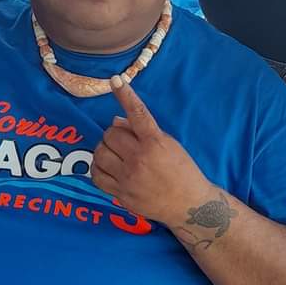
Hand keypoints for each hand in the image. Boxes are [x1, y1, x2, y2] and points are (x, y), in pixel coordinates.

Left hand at [91, 77, 206, 226]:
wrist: (188, 204)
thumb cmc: (181, 170)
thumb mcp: (169, 144)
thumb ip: (142, 132)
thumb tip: (114, 121)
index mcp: (155, 143)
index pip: (137, 114)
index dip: (125, 95)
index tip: (115, 80)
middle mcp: (140, 159)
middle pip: (110, 135)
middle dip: (114, 136)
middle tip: (123, 142)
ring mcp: (128, 178)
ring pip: (100, 154)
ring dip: (104, 150)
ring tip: (115, 154)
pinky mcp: (121, 194)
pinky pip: (97, 176)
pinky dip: (98, 168)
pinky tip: (106, 167)